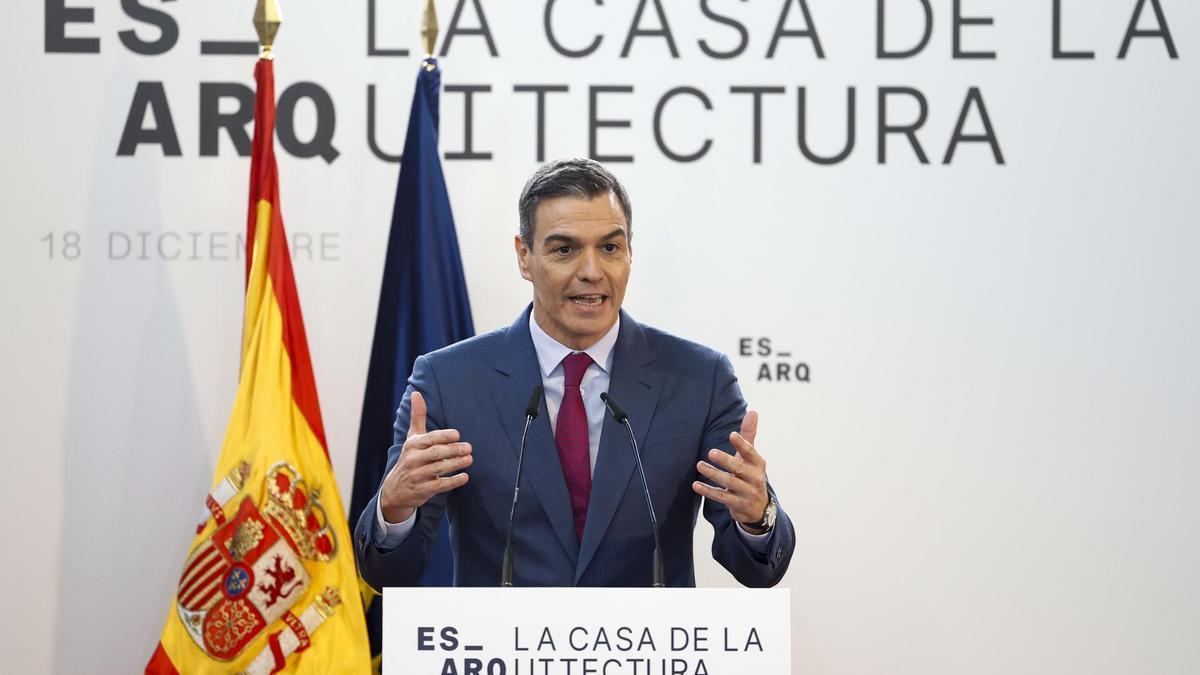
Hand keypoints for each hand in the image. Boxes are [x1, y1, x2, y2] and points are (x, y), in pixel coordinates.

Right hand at [379, 391, 472, 522]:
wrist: (395, 490)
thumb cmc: (410, 458)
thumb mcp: (412, 438)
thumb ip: (418, 417)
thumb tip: (416, 393)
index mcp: (412, 445)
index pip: (429, 439)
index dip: (443, 437)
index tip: (457, 435)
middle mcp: (413, 460)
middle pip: (436, 453)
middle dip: (453, 450)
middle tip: (469, 448)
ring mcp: (417, 476)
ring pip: (438, 469)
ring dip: (455, 464)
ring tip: (469, 459)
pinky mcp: (422, 490)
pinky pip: (439, 485)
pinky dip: (452, 481)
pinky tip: (465, 477)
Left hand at [691, 410, 769, 533]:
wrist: (759, 508)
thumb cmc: (750, 475)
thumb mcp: (751, 457)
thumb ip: (749, 435)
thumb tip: (753, 411)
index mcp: (757, 464)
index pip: (750, 452)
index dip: (742, 444)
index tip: (731, 434)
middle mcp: (754, 478)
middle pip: (739, 468)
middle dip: (725, 460)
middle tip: (711, 452)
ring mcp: (747, 493)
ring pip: (729, 483)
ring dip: (713, 474)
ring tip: (699, 465)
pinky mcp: (738, 505)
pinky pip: (721, 497)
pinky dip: (708, 491)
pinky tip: (696, 485)